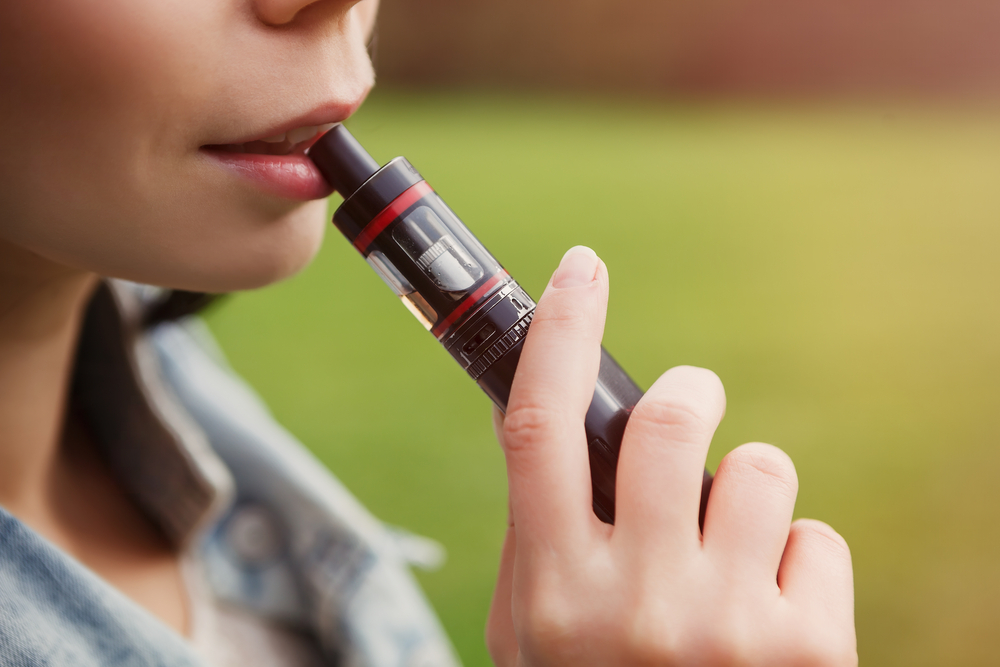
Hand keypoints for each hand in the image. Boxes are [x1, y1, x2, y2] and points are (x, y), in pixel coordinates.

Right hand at [486, 246, 856, 665]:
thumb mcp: (536, 637)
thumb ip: (543, 540)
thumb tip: (563, 431)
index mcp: (552, 591)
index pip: (541, 427)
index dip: (560, 332)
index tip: (579, 268)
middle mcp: (633, 605)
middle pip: (669, 420)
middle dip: (689, 395)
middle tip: (690, 412)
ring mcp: (725, 629)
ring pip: (759, 467)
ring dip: (745, 490)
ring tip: (728, 551)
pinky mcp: (809, 652)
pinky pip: (816, 536)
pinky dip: (795, 561)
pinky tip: (771, 615)